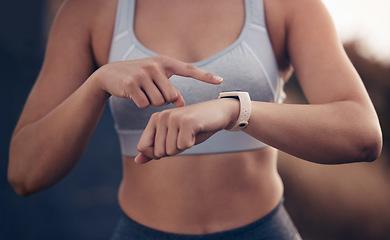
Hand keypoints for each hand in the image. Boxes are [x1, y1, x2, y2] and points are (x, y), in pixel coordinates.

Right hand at [93, 55, 222, 107]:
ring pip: (159, 102)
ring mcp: (143, 74)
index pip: (189, 69)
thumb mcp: (155, 80)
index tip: (220, 80)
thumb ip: (170, 90)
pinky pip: (145, 105)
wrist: (110, 75)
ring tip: (142, 92)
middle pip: (171, 96)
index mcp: (165, 62)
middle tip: (151, 93)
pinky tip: (134, 96)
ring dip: (152, 103)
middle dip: (163, 100)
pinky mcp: (132, 84)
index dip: (205, 76)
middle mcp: (156, 66)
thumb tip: (183, 102)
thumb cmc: (138, 78)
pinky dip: (141, 105)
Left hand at [135, 98, 239, 162]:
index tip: (172, 142)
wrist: (219, 112)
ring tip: (191, 133)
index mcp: (155, 119)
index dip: (157, 153)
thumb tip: (137, 161)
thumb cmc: (195, 127)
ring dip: (183, 146)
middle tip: (184, 136)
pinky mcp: (187, 121)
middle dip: (173, 150)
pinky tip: (197, 131)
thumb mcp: (173, 139)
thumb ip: (155, 149)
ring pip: (171, 150)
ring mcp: (174, 118)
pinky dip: (192, 143)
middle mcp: (161, 116)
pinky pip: (184, 146)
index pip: (143, 147)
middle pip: (158, 152)